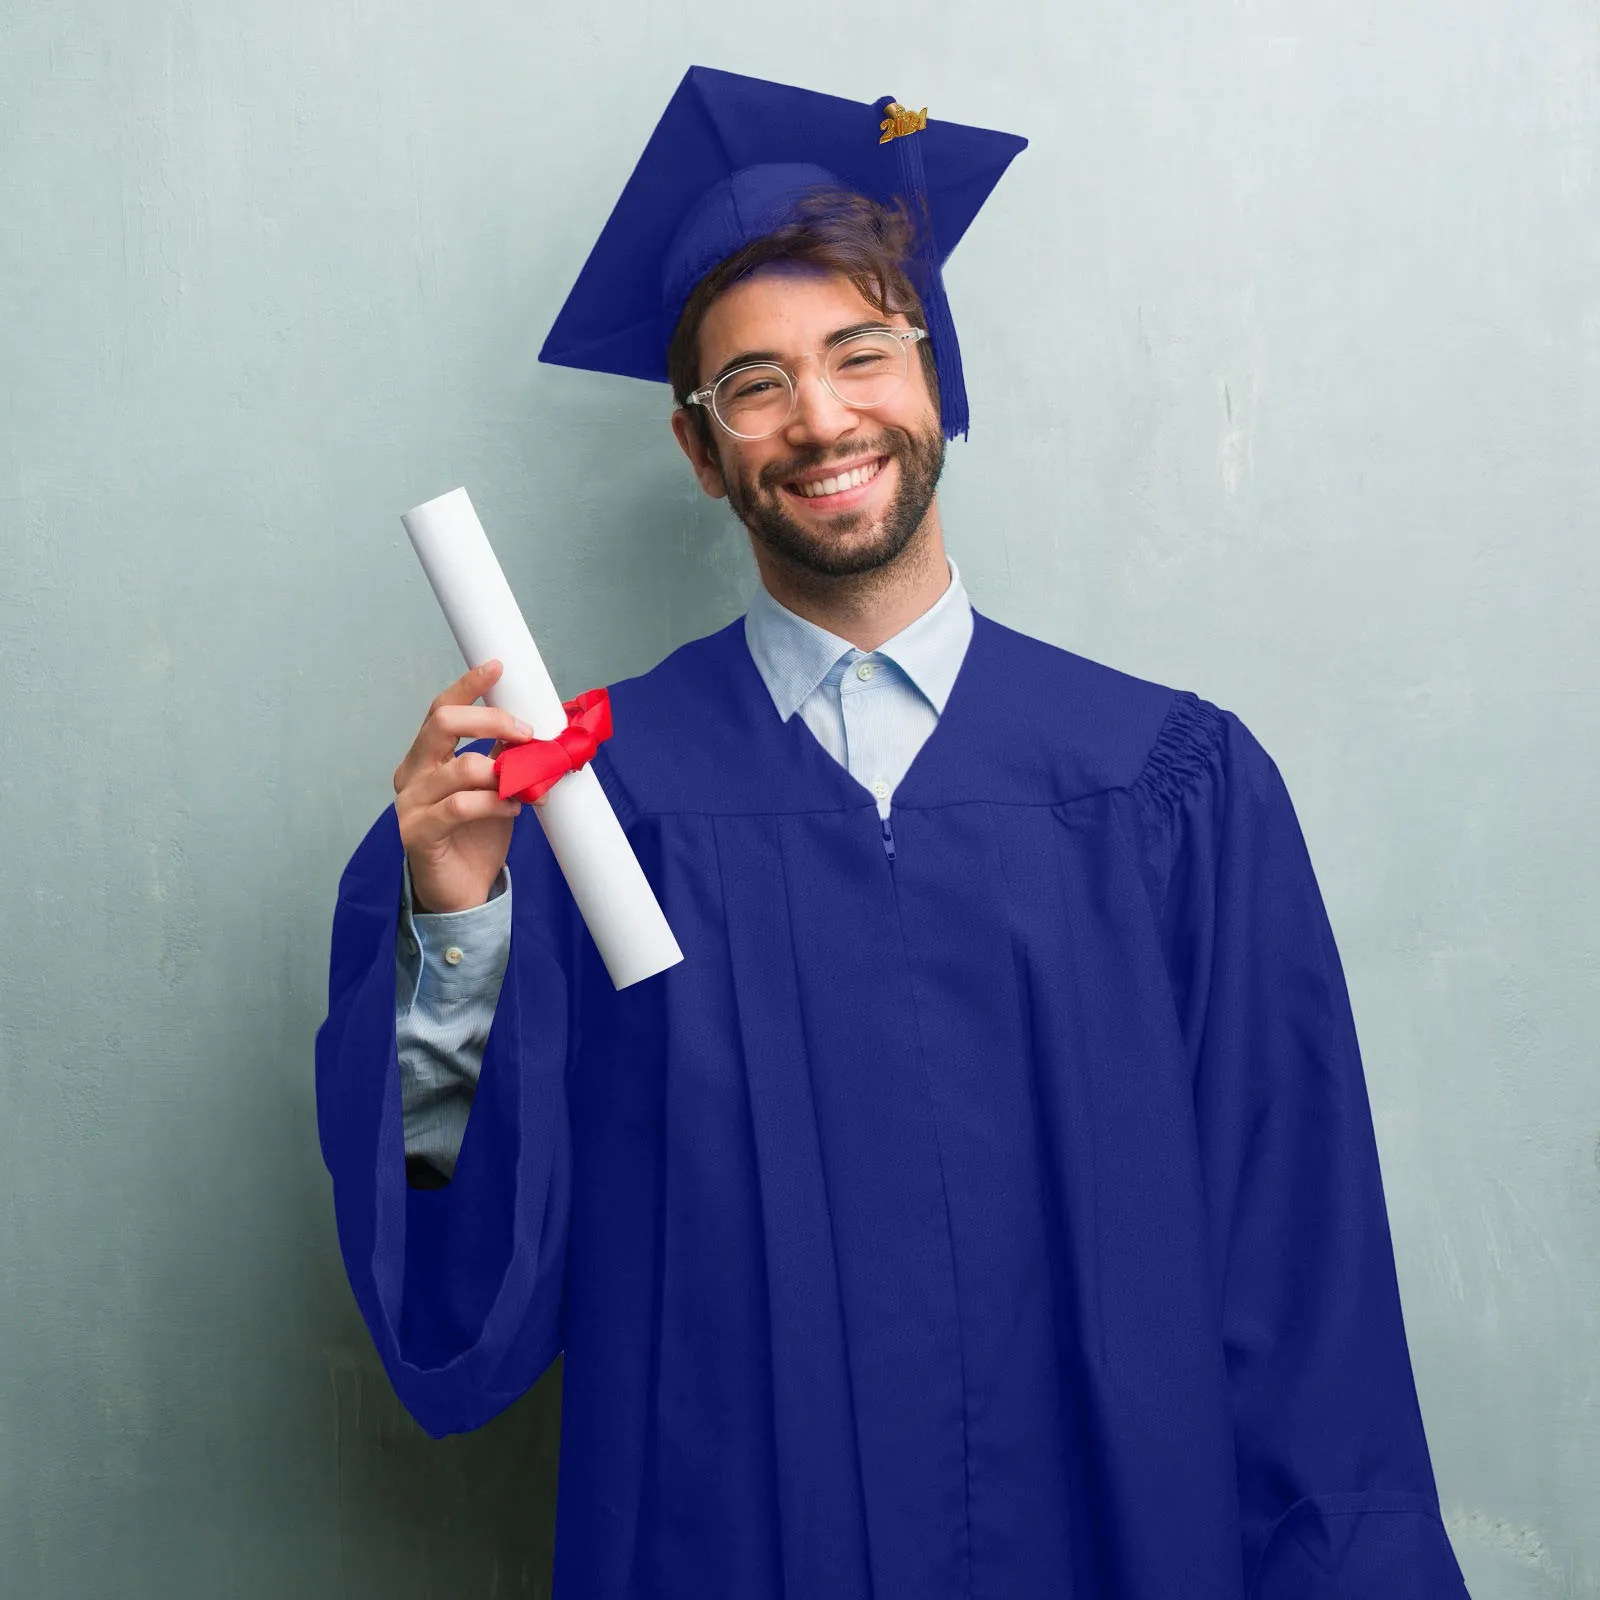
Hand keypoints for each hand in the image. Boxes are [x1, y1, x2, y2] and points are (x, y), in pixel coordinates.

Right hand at [393, 660, 547, 913]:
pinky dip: (496, 803)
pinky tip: (515, 807)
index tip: (497, 667)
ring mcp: (410, 804)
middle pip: (443, 724)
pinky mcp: (418, 833)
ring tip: (530, 785)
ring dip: (505, 773)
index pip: (440, 709)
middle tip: (527, 733)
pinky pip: (462, 806)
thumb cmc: (477, 835)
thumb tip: (535, 728)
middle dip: (492, 720)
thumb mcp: (496, 787)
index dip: (468, 686)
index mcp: (425, 757)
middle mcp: (411, 774)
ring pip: (461, 767)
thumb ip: (504, 758)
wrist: (463, 890)